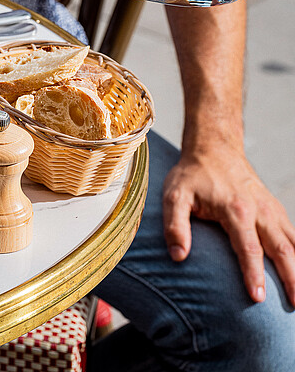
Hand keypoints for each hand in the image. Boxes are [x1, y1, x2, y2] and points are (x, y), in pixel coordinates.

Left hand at [163, 143, 294, 305]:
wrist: (214, 149)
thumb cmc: (192, 175)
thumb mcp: (174, 195)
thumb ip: (175, 225)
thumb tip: (178, 255)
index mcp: (236, 210)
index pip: (249, 248)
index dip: (254, 274)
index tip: (258, 298)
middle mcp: (260, 211)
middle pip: (282, 250)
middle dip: (291, 279)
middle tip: (293, 307)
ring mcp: (271, 210)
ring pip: (294, 244)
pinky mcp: (275, 210)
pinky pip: (294, 235)